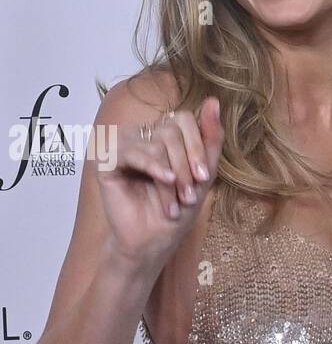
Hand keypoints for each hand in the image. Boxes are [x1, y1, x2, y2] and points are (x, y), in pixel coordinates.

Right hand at [97, 99, 223, 268]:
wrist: (153, 242)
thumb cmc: (177, 211)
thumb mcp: (202, 175)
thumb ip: (210, 138)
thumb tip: (213, 101)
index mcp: (163, 137)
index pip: (183, 119)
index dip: (197, 145)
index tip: (204, 176)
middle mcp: (141, 137)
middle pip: (171, 130)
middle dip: (186, 164)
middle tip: (189, 194)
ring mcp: (122, 147)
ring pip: (155, 143)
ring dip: (172, 174)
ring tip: (176, 200)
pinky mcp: (106, 161)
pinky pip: (132, 152)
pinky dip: (153, 167)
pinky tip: (164, 181)